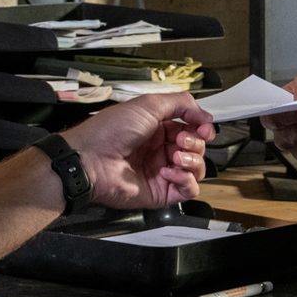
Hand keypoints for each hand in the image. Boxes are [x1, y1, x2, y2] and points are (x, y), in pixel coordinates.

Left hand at [64, 92, 215, 209]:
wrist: (91, 160)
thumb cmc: (112, 130)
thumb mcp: (147, 104)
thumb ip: (180, 103)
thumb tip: (205, 115)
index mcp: (158, 128)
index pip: (191, 128)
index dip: (201, 128)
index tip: (204, 128)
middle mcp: (161, 150)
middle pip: (197, 148)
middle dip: (195, 143)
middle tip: (180, 142)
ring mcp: (162, 172)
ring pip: (197, 169)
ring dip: (193, 161)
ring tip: (176, 157)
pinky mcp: (161, 193)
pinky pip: (188, 190)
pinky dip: (186, 180)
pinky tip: (169, 172)